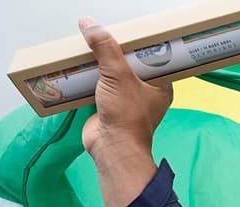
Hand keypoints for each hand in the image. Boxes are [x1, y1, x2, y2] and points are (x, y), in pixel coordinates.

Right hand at [77, 18, 172, 161]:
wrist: (111, 148)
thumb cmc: (127, 117)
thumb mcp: (118, 75)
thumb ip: (105, 48)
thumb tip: (90, 24)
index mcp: (159, 85)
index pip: (153, 57)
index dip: (140, 44)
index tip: (127, 33)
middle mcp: (145, 92)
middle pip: (129, 64)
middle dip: (115, 52)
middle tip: (104, 37)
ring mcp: (126, 100)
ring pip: (112, 75)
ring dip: (100, 65)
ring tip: (89, 48)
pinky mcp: (108, 107)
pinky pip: (98, 86)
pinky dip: (89, 78)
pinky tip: (79, 66)